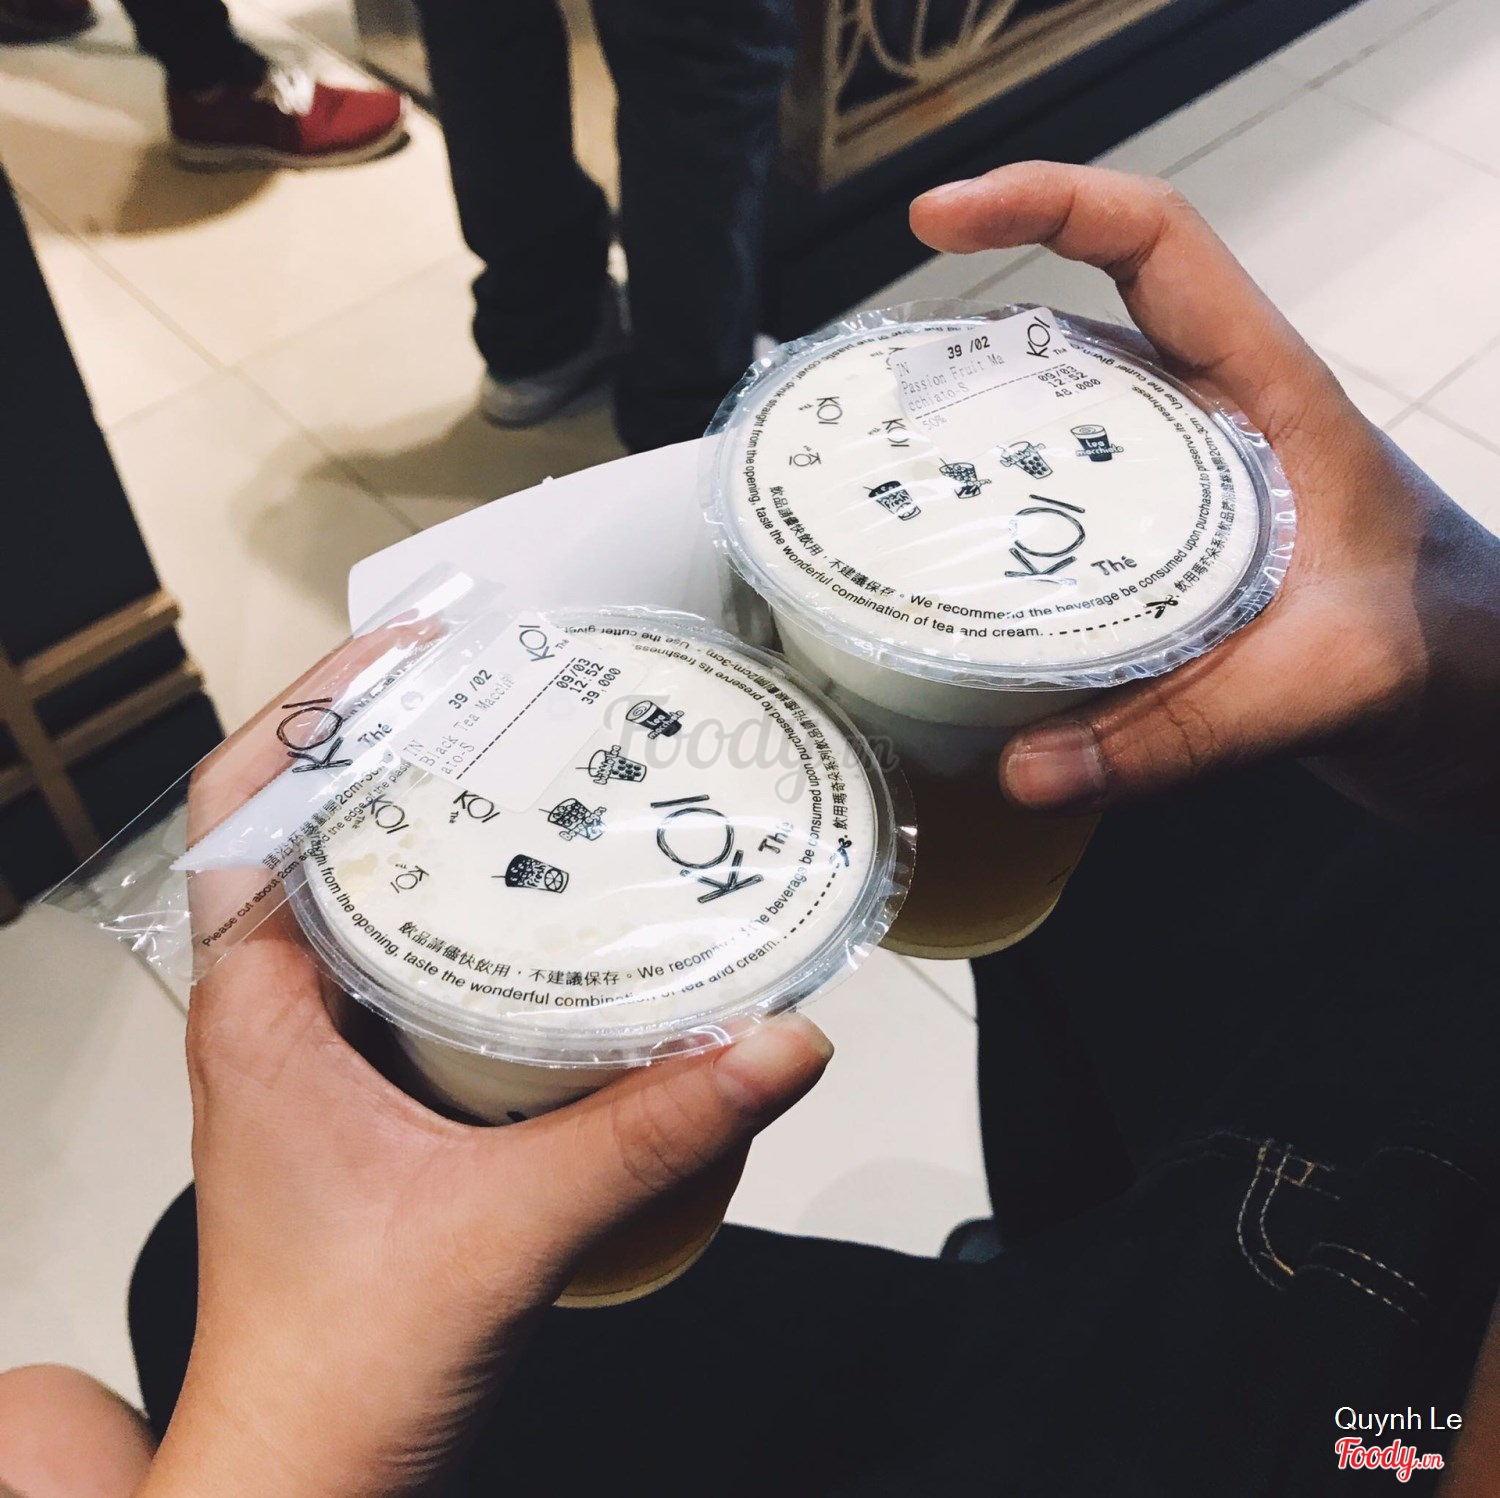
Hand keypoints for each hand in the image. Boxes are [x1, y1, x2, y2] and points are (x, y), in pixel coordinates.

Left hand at [141, 633, 832, 1497]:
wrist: (303, 1471)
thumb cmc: (341, 1365)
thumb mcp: (514, 1229)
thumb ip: (652, 1131)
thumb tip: (778, 1043)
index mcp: (257, 1016)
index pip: (246, 811)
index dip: (316, 711)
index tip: (409, 652)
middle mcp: (268, 1016)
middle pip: (300, 825)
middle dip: (385, 741)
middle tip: (493, 686)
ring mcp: (308, 1051)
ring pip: (348, 888)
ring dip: (415, 817)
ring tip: (519, 760)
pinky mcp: (356, 1087)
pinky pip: (392, 955)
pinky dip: (449, 903)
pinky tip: (535, 906)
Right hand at [911, 163, 1499, 830]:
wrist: (1468, 696)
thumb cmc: (1438, 651)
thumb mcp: (1326, 685)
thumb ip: (1186, 732)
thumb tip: (1028, 768)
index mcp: (1266, 391)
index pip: (1153, 242)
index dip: (1042, 203)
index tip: (938, 220)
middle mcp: (1210, 418)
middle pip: (1071, 331)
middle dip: (966, 348)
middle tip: (870, 405)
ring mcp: (1179, 479)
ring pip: (1056, 425)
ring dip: (971, 443)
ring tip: (879, 490)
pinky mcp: (1158, 542)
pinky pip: (1059, 508)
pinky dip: (999, 528)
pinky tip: (946, 584)